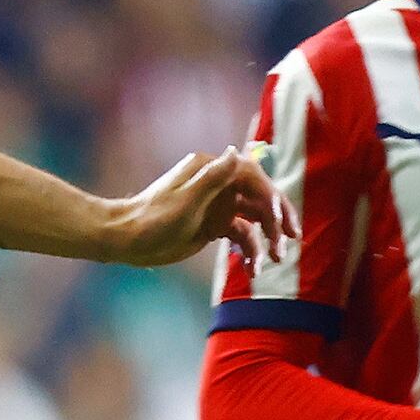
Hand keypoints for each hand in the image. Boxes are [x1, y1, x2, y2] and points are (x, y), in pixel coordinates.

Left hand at [104, 146, 293, 269]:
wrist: (127, 240)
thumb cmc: (152, 218)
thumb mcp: (186, 199)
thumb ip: (213, 177)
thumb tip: (235, 151)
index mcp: (211, 170)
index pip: (252, 176)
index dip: (270, 196)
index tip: (278, 221)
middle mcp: (219, 184)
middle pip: (259, 197)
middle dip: (277, 219)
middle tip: (291, 240)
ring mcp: (218, 206)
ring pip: (253, 219)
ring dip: (266, 239)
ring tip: (273, 261)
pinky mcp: (214, 225)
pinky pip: (241, 235)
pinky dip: (250, 250)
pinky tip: (254, 269)